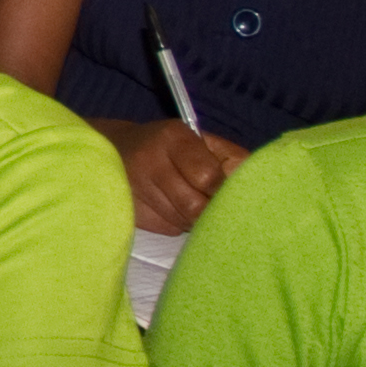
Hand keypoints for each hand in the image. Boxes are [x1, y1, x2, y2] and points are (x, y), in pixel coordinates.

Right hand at [122, 120, 247, 233]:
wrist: (112, 150)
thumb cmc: (170, 146)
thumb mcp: (198, 140)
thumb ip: (228, 159)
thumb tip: (253, 188)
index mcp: (173, 138)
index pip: (209, 177)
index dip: (223, 189)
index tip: (226, 190)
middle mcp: (150, 162)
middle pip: (196, 206)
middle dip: (211, 209)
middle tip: (213, 203)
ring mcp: (136, 190)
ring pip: (185, 222)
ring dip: (197, 219)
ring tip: (194, 204)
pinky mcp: (131, 212)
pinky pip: (171, 228)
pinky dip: (179, 223)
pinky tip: (174, 210)